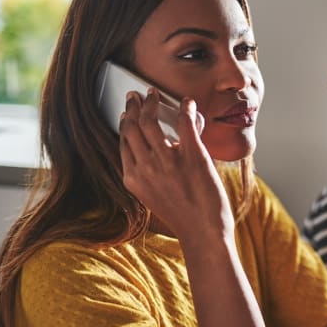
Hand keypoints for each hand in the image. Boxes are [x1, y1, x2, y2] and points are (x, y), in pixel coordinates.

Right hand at [119, 88, 233, 245]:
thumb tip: (161, 149)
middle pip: (133, 127)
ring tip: (154, 94)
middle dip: (133, 107)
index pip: (123, 141)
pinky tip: (188, 102)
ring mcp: (168, 161)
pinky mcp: (193, 156)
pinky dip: (185, 108)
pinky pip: (185, 123)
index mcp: (134, 178)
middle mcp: (146, 167)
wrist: (204, 232)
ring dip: (152, 102)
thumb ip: (151, 173)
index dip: (124, 123)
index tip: (126, 113)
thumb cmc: (183, 217)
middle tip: (137, 96)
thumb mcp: (155, 195)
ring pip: (151, 121)